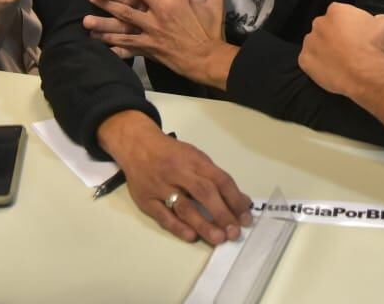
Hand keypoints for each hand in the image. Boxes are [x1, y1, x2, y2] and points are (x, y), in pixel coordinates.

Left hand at [85, 0, 232, 87]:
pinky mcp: (148, 45)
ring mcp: (152, 28)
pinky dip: (111, 38)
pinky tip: (95, 34)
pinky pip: (126, 41)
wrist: (208, 60)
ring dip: (105, 2)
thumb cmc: (211, 30)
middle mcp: (161, 9)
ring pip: (124, 13)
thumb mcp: (215, 4)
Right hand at [99, 111, 251, 244]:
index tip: (246, 216)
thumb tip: (241, 202)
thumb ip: (216, 178)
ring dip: (202, 224)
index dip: (234, 198)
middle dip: (221, 213)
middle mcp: (179, 172)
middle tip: (235, 232)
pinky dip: (177, 226)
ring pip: (184, 206)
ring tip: (218, 238)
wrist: (137, 145)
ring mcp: (161, 186)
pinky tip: (191, 236)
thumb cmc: (172, 154)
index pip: (219, 179)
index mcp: (195, 160)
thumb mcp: (195, 157)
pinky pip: (162, 215)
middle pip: (203, 192)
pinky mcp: (146, 199)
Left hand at [299, 2, 383, 97]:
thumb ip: (376, 18)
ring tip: (339, 62)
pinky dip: (317, 65)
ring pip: (315, 43)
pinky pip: (309, 61)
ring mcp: (309, 42)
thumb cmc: (375, 46)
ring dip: (324, 49)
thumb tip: (375, 21)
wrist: (364, 72)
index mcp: (336, 10)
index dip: (349, 25)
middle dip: (334, 36)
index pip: (339, 13)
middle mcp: (319, 23)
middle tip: (348, 49)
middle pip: (325, 27)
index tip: (356, 35)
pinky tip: (331, 71)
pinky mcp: (304, 60)